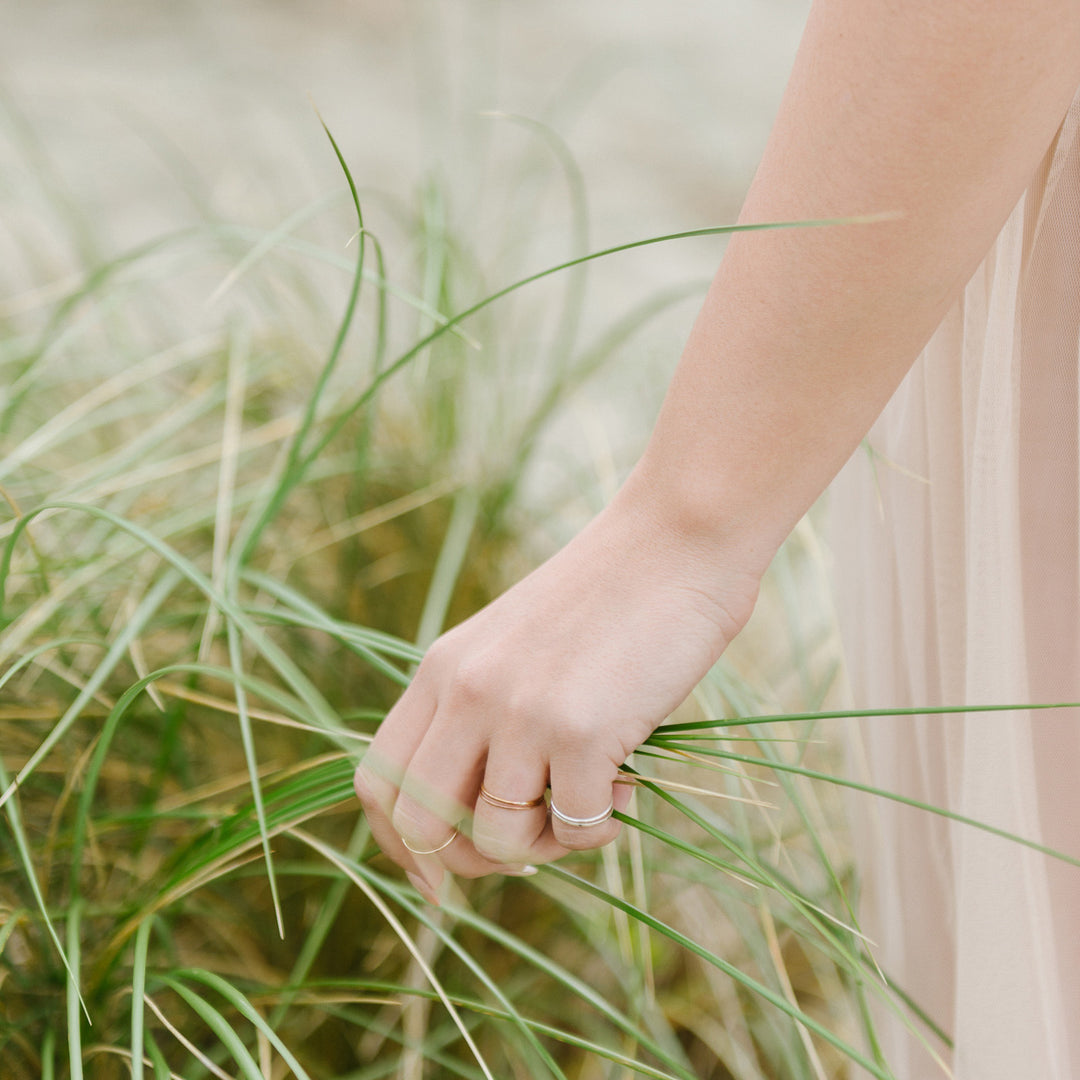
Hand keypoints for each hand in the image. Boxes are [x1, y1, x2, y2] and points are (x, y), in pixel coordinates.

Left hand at [353, 476, 762, 898]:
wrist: (676, 539)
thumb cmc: (608, 599)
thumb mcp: (513, 646)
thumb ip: (480, 713)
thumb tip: (474, 820)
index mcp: (441, 669)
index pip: (378, 781)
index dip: (400, 844)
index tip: (441, 872)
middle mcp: (466, 691)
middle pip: (418, 826)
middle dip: (469, 862)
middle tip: (528, 841)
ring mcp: (520, 711)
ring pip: (496, 842)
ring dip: (545, 848)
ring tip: (586, 802)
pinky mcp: (581, 730)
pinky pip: (576, 831)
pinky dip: (602, 831)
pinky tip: (625, 786)